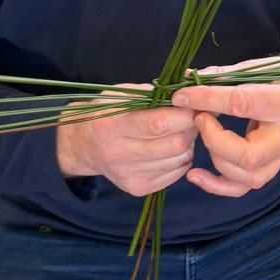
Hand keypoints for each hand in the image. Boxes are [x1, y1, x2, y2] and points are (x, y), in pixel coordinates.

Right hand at [57, 88, 198, 196]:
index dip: (183, 114)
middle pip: (175, 144)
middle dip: (191, 128)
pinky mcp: (138, 187)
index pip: (158, 124)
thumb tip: (191, 91)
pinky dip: (181, 157)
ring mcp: (128, 174)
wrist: (86, 145)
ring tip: (177, 131)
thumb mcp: (123, 95)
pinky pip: (178, 172)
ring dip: (188, 143)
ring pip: (180, 159)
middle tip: (191, 117)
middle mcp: (117, 154)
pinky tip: (169, 147)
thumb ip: (155, 93)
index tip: (193, 104)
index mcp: (111, 125)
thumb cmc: (110, 113)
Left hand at [169, 62, 279, 197]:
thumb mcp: (258, 69)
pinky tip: (195, 175)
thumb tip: (186, 77)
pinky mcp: (271, 169)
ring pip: (246, 176)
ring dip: (215, 158)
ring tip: (205, 134)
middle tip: (199, 118)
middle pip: (248, 155)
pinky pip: (243, 188)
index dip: (208, 99)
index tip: (181, 96)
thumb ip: (223, 76)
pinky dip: (216, 185)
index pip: (243, 103)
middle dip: (214, 139)